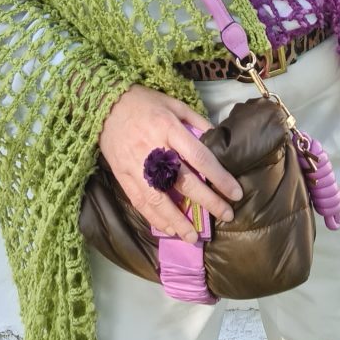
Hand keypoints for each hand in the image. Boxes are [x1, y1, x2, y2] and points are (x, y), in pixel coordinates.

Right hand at [98, 84, 242, 243]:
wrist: (104, 104)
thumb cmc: (143, 102)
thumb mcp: (173, 103)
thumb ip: (196, 121)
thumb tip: (217, 139)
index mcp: (169, 128)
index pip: (199, 157)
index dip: (219, 177)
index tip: (235, 193)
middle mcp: (153, 149)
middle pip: (183, 181)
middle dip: (208, 201)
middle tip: (226, 215)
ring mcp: (136, 165)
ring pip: (159, 198)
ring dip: (177, 220)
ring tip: (193, 237)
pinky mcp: (122, 175)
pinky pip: (139, 201)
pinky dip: (154, 217)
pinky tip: (168, 228)